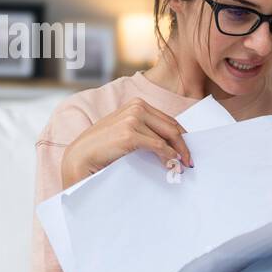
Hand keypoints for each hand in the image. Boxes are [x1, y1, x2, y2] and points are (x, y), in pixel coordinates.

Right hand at [60, 98, 192, 187]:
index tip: (188, 151)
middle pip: (172, 127)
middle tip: (190, 162)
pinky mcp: (130, 133)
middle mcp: (136, 107)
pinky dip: (168, 157)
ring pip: (167, 137)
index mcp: (137, 104)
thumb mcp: (128, 132)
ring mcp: (133, 119)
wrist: (81, 156)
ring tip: (181, 167)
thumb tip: (174, 145)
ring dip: (177, 154)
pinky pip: (158, 146)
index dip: (182, 136)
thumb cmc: (104, 146)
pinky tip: (171, 164)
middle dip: (184, 146)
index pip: (168, 120)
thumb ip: (148, 131)